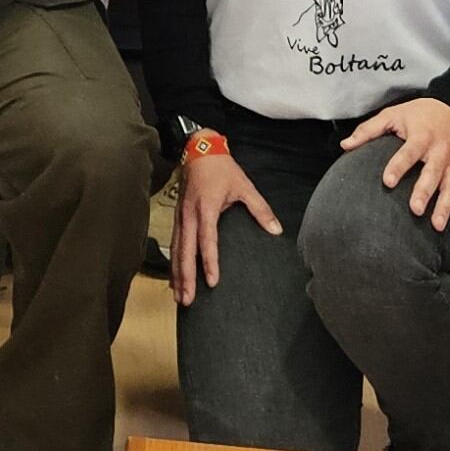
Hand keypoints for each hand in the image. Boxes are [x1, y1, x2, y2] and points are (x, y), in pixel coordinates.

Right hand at [168, 147, 280, 304]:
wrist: (198, 150)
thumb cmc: (222, 169)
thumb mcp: (244, 186)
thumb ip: (260, 209)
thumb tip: (276, 230)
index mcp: (207, 208)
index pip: (207, 240)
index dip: (209, 262)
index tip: (212, 281)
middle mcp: (190, 215)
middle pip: (185, 252)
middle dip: (185, 277)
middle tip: (188, 300)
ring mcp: (180, 217)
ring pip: (176, 250)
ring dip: (176, 274)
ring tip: (179, 296)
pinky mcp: (177, 217)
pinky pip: (174, 244)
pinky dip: (173, 263)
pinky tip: (174, 278)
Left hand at [339, 95, 449, 236]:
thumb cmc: (419, 114)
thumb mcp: (393, 114)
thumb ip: (369, 130)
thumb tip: (345, 145)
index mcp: (422, 135)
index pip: (409, 152)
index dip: (398, 166)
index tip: (387, 181)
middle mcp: (441, 150)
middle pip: (433, 172)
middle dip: (425, 191)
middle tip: (416, 210)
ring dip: (446, 207)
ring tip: (436, 226)